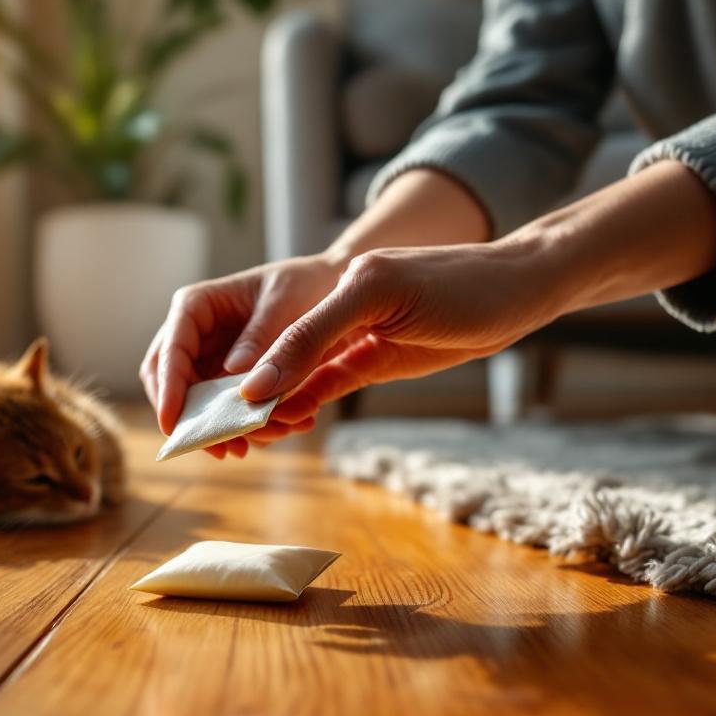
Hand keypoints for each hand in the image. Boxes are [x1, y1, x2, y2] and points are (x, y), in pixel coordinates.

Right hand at [139, 253, 341, 457]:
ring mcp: (212, 362)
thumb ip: (266, 338)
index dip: (168, 387)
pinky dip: (245, 427)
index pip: (172, 349)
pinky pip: (227, 412)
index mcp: (198, 306)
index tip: (173, 423)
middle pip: (171, 384)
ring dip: (222, 429)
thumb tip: (241, 382)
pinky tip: (275, 431)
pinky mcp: (232, 384)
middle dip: (192, 418)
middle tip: (220, 448)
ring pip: (198, 406)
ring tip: (255, 443)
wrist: (335, 288)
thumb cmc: (308, 282)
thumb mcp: (288, 303)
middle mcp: (196, 336)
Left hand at [239, 159, 715, 440]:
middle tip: (193, 434)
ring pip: (282, 340)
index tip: (201, 427)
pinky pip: (319, 331)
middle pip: (258, 341)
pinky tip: (257, 404)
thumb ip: (330, 375)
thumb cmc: (460, 317)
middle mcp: (334, 285)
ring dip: (244, 389)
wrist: (522, 283)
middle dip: (214, 386)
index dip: (224, 383)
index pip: (264, 346)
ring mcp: (354, 282)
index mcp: (329, 301)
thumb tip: (279, 409)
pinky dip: (286, 368)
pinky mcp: (376, 286)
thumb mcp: (385, 356)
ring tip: (217, 434)